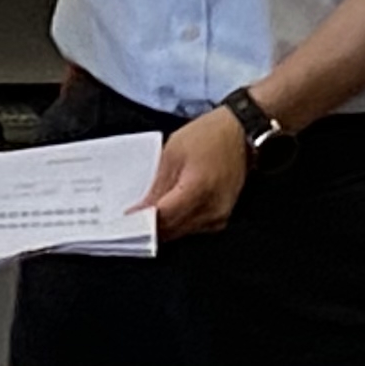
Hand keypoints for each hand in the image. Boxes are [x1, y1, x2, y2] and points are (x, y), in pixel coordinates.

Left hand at [134, 109, 251, 241]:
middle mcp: (212, 208)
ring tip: (146, 216)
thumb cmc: (207, 136)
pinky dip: (179, 223)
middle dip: (150, 228)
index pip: (164, 217)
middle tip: (131, 220)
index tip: (125, 219)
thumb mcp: (173, 154)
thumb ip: (157, 187)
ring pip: (183, 232)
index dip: (142, 221)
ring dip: (164, 227)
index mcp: (198, 189)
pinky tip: (168, 213)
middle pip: (173, 230)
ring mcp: (220, 216)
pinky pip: (195, 228)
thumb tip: (141, 210)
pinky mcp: (223, 217)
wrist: (240, 133)